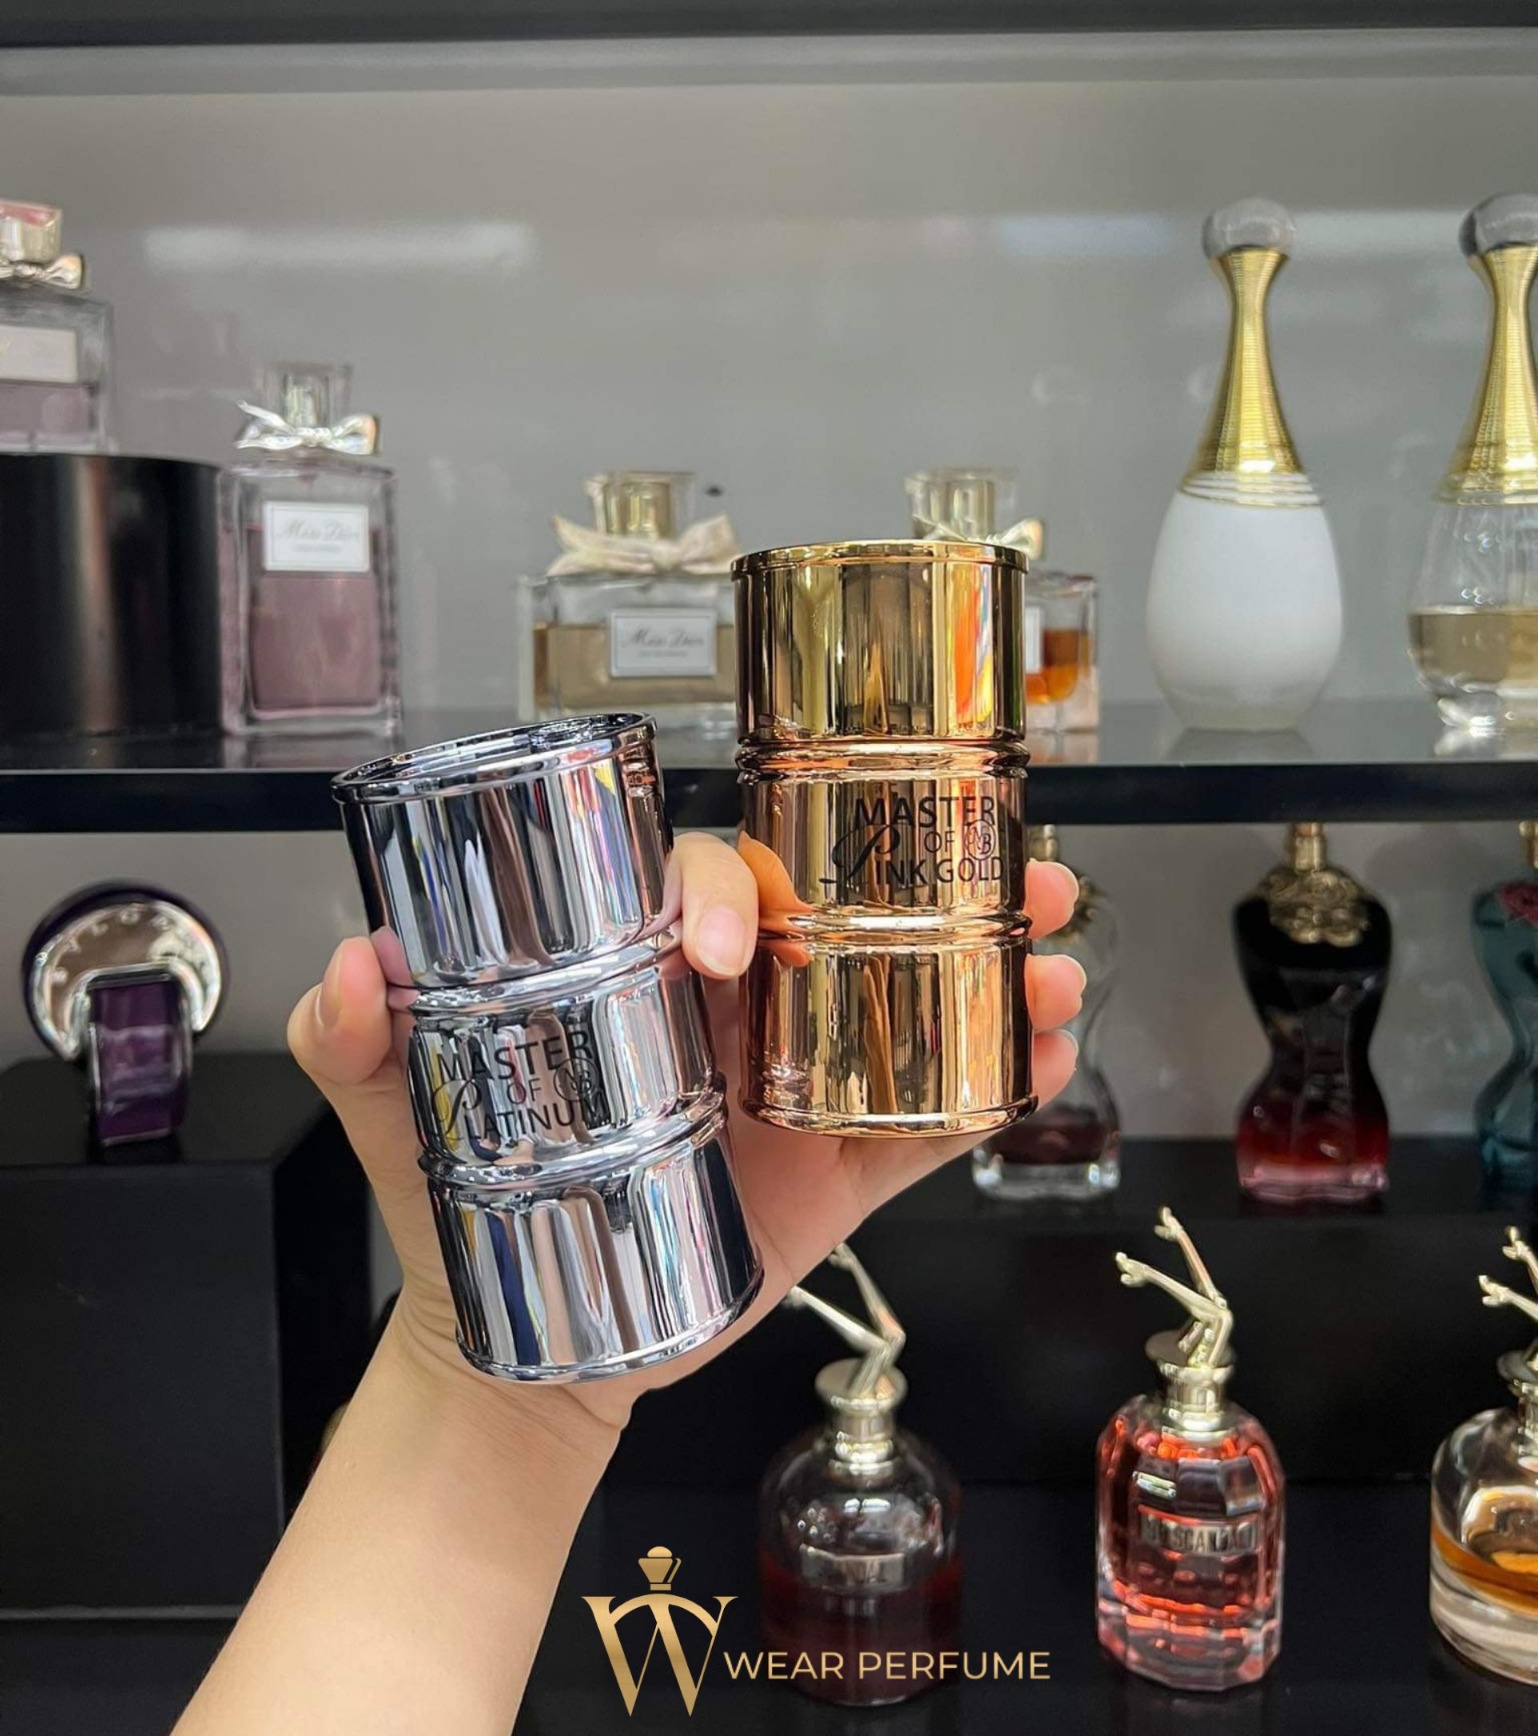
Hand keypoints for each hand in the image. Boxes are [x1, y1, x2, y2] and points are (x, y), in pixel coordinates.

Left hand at [289, 834, 1083, 1445]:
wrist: (525, 1348)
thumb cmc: (464, 1206)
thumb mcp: (399, 1116)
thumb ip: (356, 1043)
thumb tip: (352, 969)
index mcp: (646, 972)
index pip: (705, 884)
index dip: (735, 884)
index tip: (735, 939)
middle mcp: (735, 1009)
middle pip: (845, 914)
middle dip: (930, 876)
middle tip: (1000, 865)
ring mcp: (796, 1087)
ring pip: (907, 1002)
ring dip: (990, 968)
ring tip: (1050, 957)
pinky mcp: (837, 1170)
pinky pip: (926, 1119)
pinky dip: (993, 1088)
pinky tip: (1049, 1055)